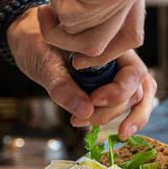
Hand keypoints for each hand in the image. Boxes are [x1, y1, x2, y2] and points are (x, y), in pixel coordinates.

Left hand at [8, 8, 155, 139]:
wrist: (29, 35)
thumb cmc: (36, 40)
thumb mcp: (44, 62)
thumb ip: (62, 86)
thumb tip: (85, 112)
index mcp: (111, 44)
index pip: (133, 73)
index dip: (117, 92)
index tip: (93, 100)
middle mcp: (120, 57)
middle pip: (137, 89)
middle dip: (114, 109)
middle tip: (83, 120)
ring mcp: (118, 71)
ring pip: (137, 98)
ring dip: (124, 117)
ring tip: (98, 131)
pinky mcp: (109, 84)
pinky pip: (127, 102)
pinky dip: (125, 117)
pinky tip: (116, 133)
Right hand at [28, 0, 147, 68]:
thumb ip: (98, 0)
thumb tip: (91, 43)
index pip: (131, 35)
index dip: (104, 53)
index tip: (79, 60)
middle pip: (107, 43)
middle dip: (72, 44)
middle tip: (48, 24)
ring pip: (87, 37)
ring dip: (60, 21)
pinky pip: (71, 20)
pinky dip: (55, 2)